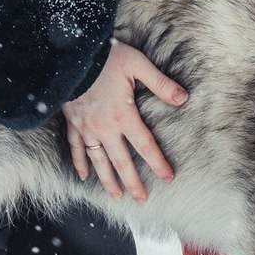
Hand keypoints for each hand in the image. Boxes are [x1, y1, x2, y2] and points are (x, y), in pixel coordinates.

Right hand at [64, 41, 182, 202]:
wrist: (70, 54)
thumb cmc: (106, 57)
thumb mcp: (137, 65)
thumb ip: (160, 83)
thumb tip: (183, 98)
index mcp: (124, 115)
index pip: (145, 146)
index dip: (157, 164)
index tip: (167, 178)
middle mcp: (105, 127)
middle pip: (121, 162)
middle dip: (133, 183)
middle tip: (141, 200)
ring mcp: (87, 128)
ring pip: (99, 161)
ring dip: (108, 181)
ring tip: (116, 197)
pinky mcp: (73, 123)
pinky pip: (76, 148)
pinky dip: (80, 163)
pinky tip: (84, 176)